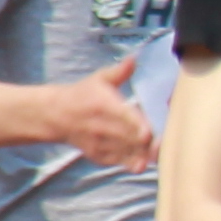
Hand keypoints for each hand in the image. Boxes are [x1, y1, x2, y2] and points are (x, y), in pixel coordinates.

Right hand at [51, 54, 157, 171]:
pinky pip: (119, 162)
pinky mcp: (99, 156)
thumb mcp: (99, 79)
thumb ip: (119, 71)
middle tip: (164, 143)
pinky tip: (145, 160)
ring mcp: (100, 143)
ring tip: (158, 152)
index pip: (123, 118)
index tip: (148, 134)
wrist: (56, 115)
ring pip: (126, 153)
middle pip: (129, 139)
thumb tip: (134, 58)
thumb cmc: (83, 94)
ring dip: (144, 154)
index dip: (137, 127)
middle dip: (148, 143)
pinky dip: (133, 162)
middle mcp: (101, 126)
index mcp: (104, 105)